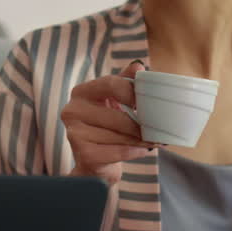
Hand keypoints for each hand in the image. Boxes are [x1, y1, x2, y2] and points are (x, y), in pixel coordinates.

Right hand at [62, 61, 150, 183]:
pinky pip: (119, 151)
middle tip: (159, 128)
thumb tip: (139, 67)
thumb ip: (125, 82)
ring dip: (142, 139)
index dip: (133, 92)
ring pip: (120, 135)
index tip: (149, 101)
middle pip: (118, 115)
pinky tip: (141, 150)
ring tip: (153, 140)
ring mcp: (75, 133)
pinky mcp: (84, 154)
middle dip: (141, 123)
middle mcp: (72, 110)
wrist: (94, 163)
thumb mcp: (114, 101)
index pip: (111, 84)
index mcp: (81, 92)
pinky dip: (135, 151)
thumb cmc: (107, 127)